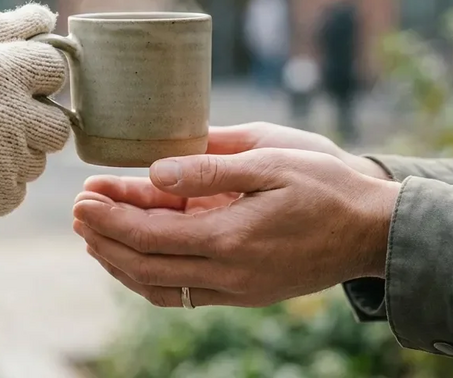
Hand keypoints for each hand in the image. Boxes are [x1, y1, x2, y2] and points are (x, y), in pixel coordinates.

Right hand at [0, 4, 70, 222]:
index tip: (8, 78)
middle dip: (35, 118)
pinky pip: (16, 188)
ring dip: (16, 152)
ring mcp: (9, 160)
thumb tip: (46, 15)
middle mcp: (15, 116)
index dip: (35, 72)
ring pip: (38, 158)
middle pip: (59, 121)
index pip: (56, 67)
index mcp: (2, 71)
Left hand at [73, 134, 399, 308]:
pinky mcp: (245, 291)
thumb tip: (156, 171)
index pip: (150, 235)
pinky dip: (150, 276)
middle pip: (145, 266)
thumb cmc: (326, 184)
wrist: (374, 229)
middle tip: (78, 214)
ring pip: (160, 286)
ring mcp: (237, 288)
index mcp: (232, 237)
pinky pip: (183, 293)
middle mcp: (229, 273)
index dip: (110, 218)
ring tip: (94, 236)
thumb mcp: (271, 159)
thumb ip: (210, 167)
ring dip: (121, 262)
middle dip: (105, 240)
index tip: (83, 196)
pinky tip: (136, 257)